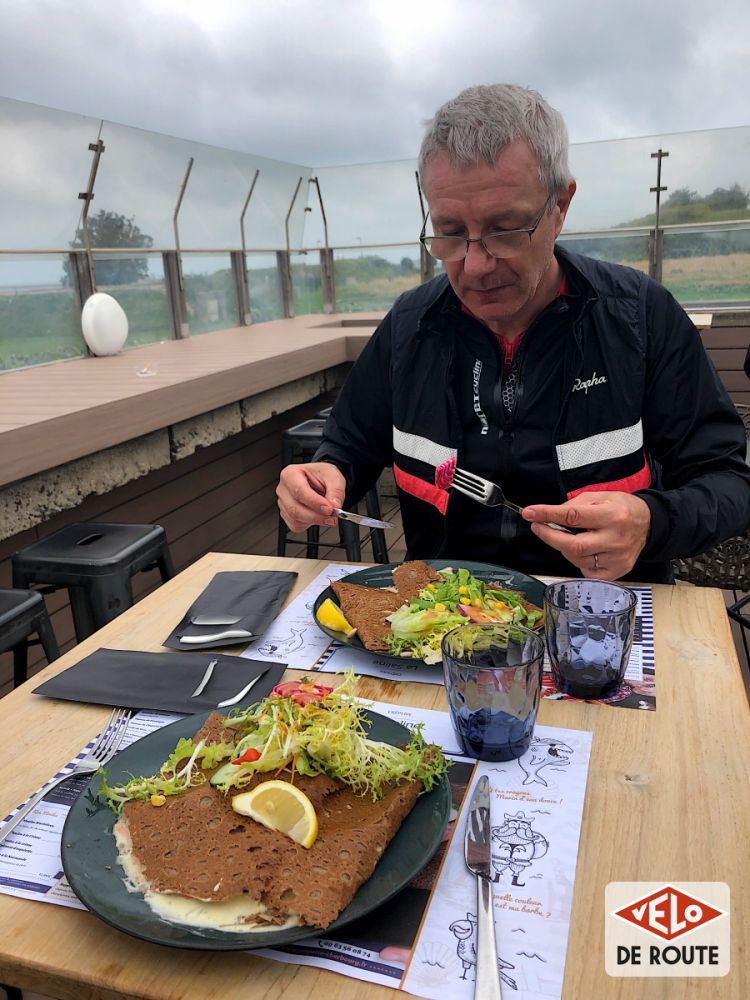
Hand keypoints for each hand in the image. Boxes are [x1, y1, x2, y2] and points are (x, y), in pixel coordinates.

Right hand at [277, 461, 345, 532]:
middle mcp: (284, 489)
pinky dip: (309, 524)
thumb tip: (335, 506)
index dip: (315, 502)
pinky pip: (296, 525)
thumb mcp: (333, 476)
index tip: (329, 508)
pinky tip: (317, 516)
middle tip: (332, 516)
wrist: (320, 481)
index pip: (299, 491)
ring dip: (315, 521)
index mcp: (291, 474)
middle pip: (295, 508)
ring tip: (328, 517)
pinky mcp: (287, 516)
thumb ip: (336, 490)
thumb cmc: (321, 475)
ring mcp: (283, 503)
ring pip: (295, 519)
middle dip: (316, 516)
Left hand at [521, 491, 650, 579]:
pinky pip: (586, 571)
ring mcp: (617, 559)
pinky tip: (583, 550)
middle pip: (573, 546)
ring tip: (568, 536)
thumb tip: (550, 516)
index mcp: (612, 516)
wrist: (648, 524)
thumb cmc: (621, 508)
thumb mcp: (600, 496)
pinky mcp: (616, 571)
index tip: (530, 513)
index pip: (573, 516)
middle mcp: (615, 539)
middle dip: (549, 536)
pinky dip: (578, 561)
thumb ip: (574, 505)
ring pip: (577, 559)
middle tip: (538, 527)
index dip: (547, 515)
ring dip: (564, 548)